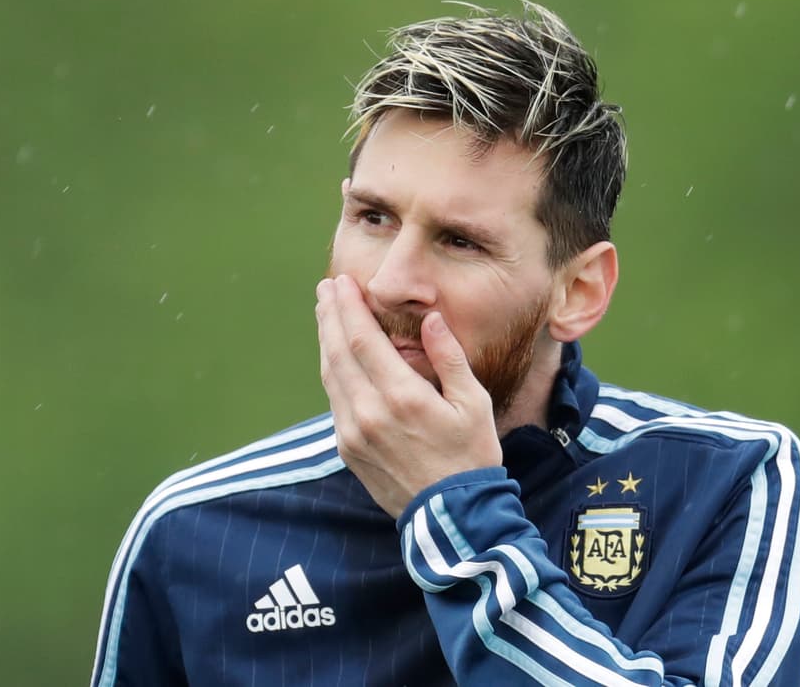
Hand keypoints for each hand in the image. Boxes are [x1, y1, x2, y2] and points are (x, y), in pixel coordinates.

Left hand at [315, 275, 501, 516]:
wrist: (451, 516)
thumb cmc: (471, 456)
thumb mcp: (472, 403)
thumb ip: (449, 358)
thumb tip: (431, 320)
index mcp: (402, 397)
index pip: (364, 340)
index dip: (349, 307)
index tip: (343, 283)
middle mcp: (369, 413)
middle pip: (339, 352)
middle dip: (331, 316)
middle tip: (327, 288)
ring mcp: (353, 433)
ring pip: (330, 376)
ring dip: (326, 341)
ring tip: (326, 313)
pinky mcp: (348, 449)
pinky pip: (333, 400)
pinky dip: (331, 371)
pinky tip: (335, 356)